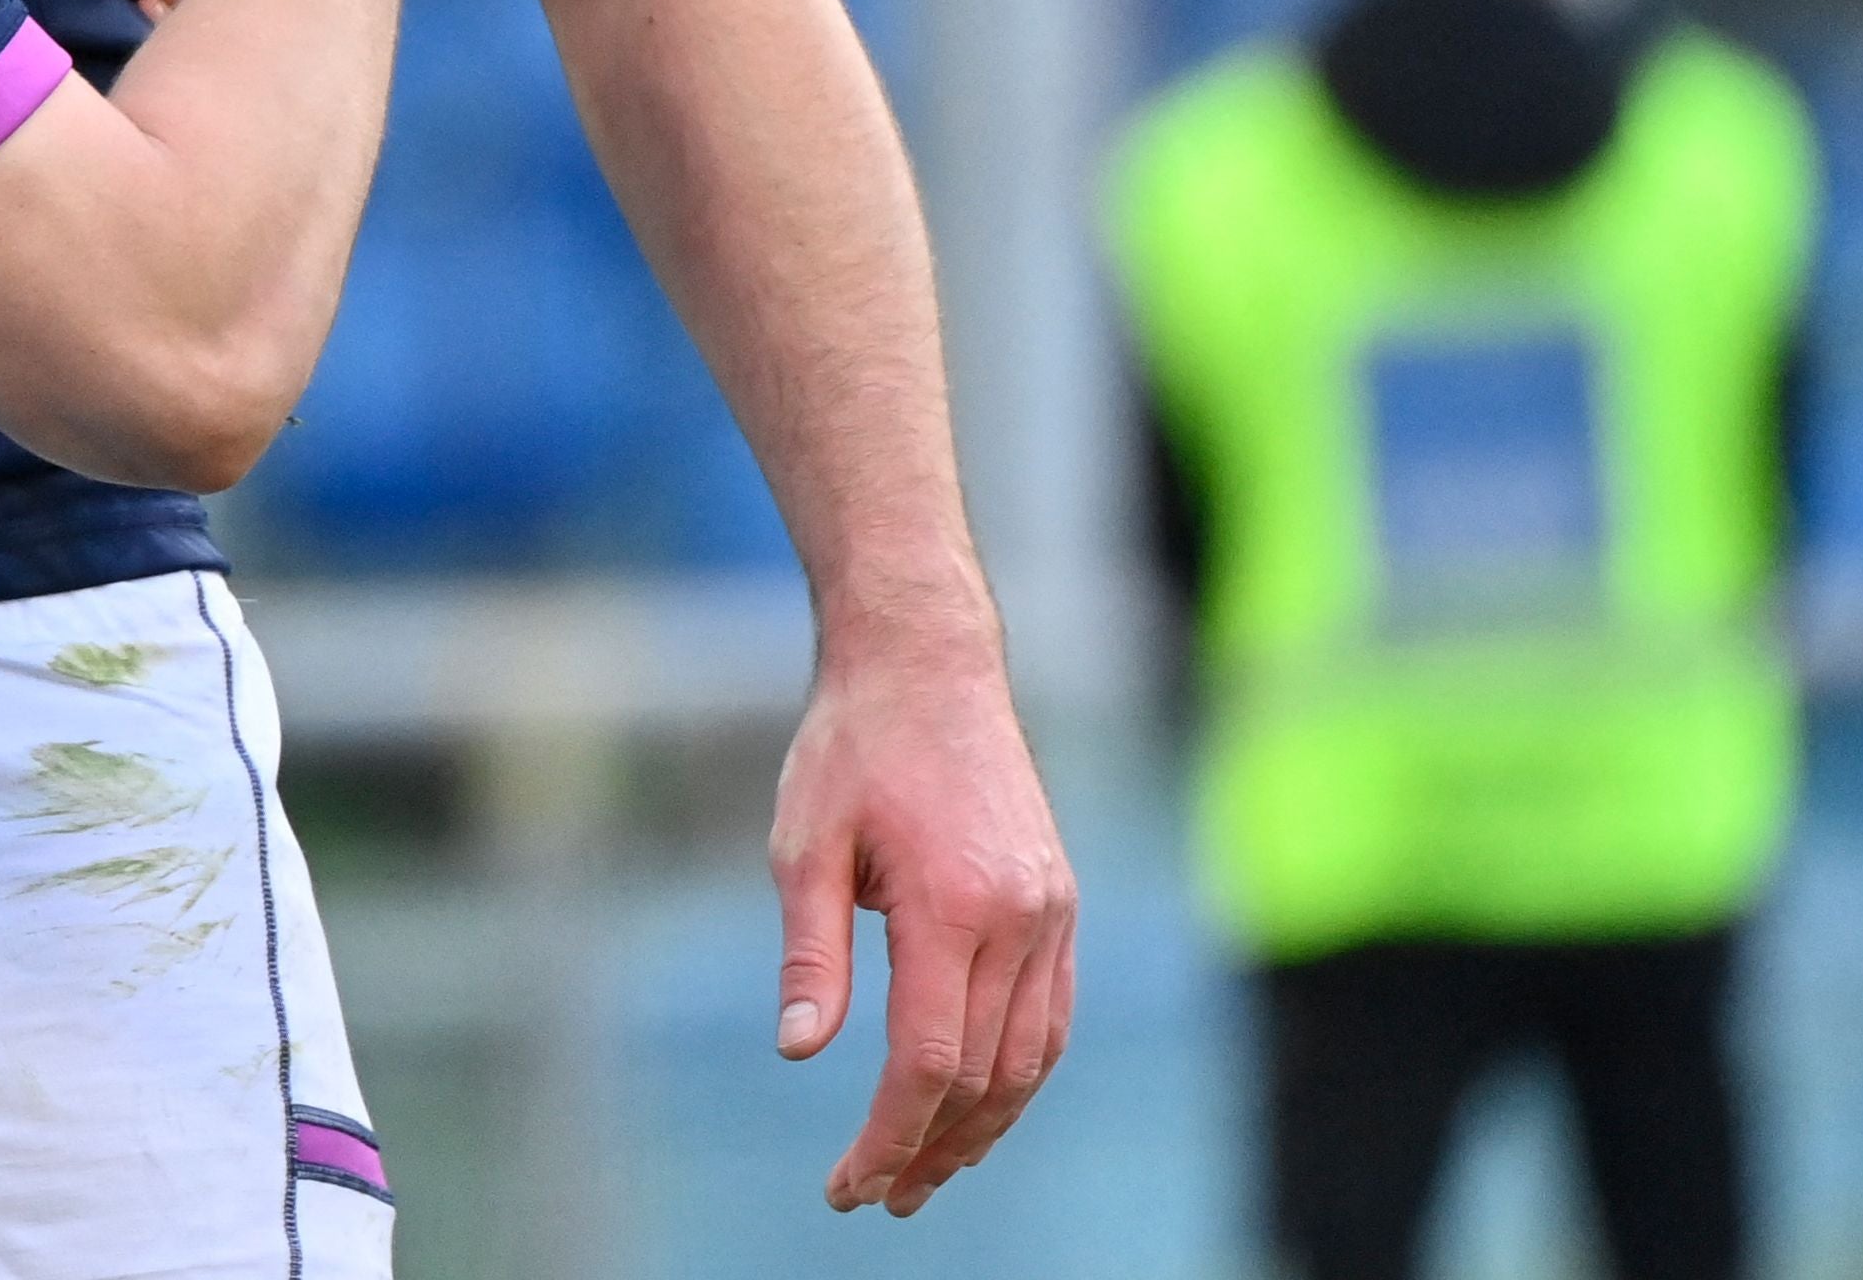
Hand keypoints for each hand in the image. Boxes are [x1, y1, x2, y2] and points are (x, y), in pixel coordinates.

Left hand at [773, 623, 1078, 1214]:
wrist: (929, 665)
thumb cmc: (852, 746)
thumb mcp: (804, 842)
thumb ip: (812, 952)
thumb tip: (801, 1049)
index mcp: (954, 905)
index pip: (928, 1061)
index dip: (890, 1136)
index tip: (848, 1184)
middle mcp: (1021, 918)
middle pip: (984, 1077)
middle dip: (930, 1149)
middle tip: (878, 1198)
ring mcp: (1053, 912)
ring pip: (1031, 1059)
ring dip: (981, 1128)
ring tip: (926, 1173)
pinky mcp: (1061, 904)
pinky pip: (1051, 1017)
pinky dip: (1017, 1075)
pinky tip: (977, 1106)